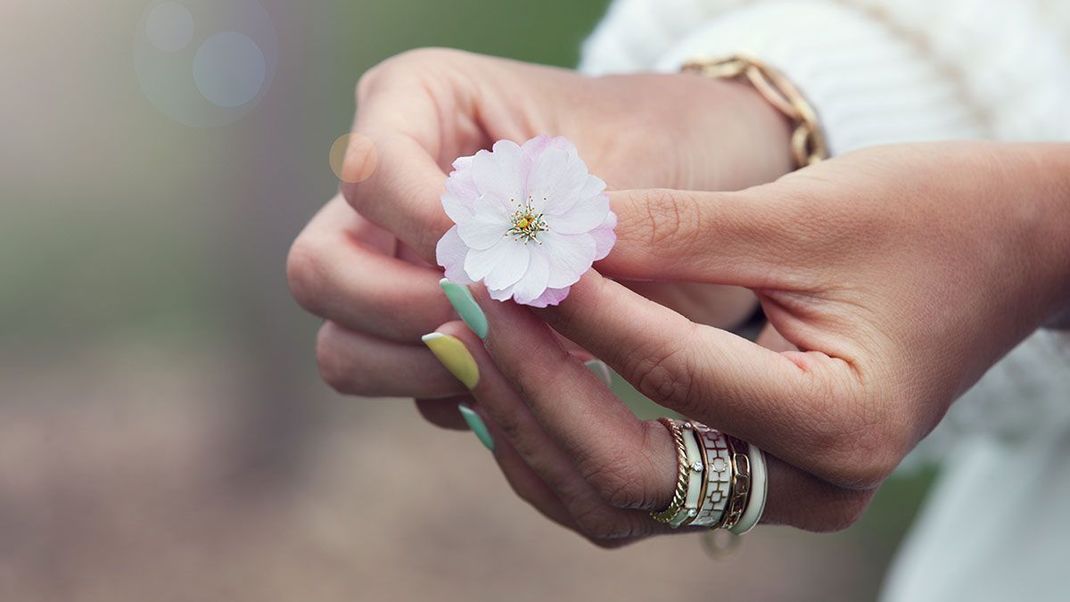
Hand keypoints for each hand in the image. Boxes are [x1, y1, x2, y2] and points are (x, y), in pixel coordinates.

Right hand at [287, 48, 791, 419]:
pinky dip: (471, 392)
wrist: (705, 185)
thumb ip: (556, 226)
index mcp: (418, 104)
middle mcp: (391, 189)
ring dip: (429, 365)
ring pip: (345, 345)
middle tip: (499, 320)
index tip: (514, 259)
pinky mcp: (433, 328)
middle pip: (321, 272)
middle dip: (403, 311)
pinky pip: (414, 384)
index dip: (430, 229)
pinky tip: (547, 370)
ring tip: (532, 353)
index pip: (369, 175)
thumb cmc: (668, 146)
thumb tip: (500, 294)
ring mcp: (401, 265)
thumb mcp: (626, 164)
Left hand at [424, 142, 1069, 539]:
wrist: (1003, 251)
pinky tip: (513, 375)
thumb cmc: (928, 221)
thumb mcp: (803, 214)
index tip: (500, 260)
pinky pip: (634, 482)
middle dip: (533, 387)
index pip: (674, 374)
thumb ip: (675, 233)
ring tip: (468, 339)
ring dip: (534, 421)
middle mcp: (809, 485)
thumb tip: (555, 236)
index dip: (577, 315)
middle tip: (462, 308)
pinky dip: (566, 435)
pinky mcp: (749, 469)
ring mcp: (776, 489)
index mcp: (840, 425)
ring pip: (618, 497)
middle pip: (631, 474)